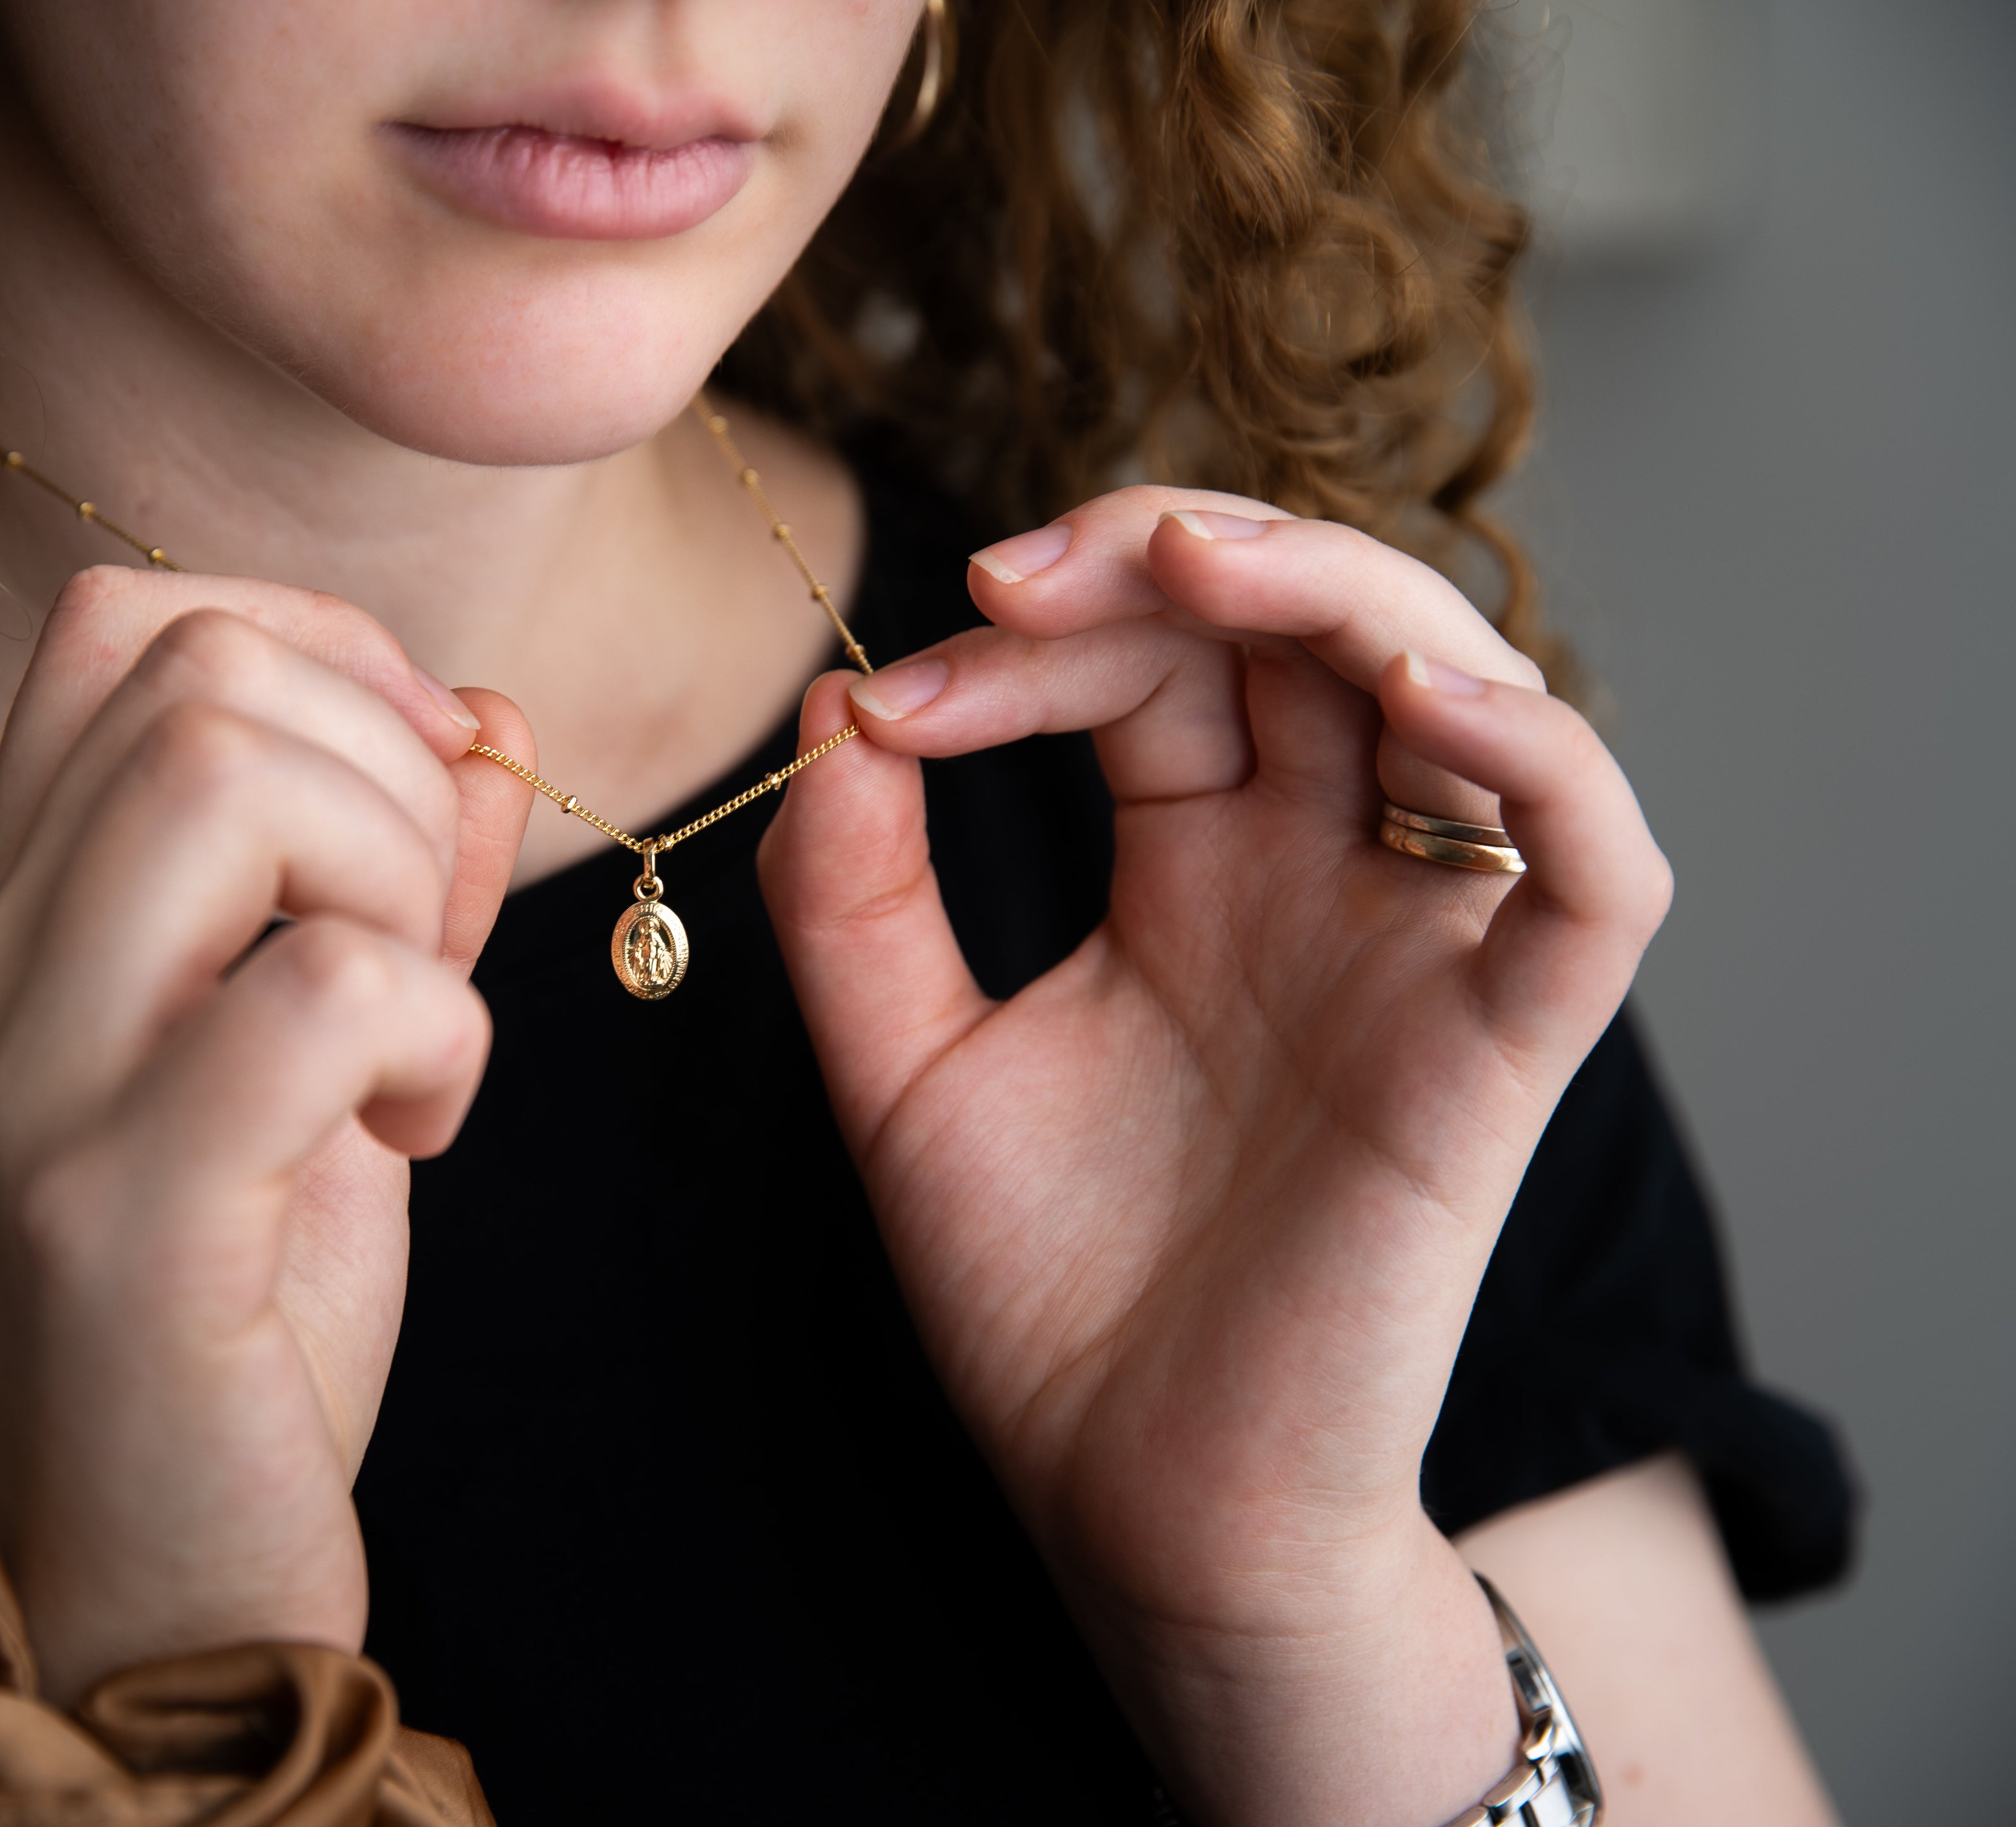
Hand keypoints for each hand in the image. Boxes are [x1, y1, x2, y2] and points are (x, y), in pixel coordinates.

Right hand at [0, 567, 531, 1701]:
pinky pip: (321, 989)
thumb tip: (489, 717)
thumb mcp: (323, 1066)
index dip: (315, 647)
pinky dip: (435, 1038)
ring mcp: (33, 1086)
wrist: (150, 1586)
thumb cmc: (239, 1320)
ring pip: (230, 778)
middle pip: (196, 673)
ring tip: (408, 1039)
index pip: (117, 625)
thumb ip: (393, 883)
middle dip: (383, 770)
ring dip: (397, 882)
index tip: (415, 782)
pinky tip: (415, 1137)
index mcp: (18, 927)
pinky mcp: (120, 1208)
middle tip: (420, 944)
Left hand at [757, 491, 1672, 1820]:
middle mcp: (1320, 879)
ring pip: (1458, 688)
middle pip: (1308, 628)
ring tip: (1201, 567)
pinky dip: (1539, 758)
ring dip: (1343, 590)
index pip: (1151, 667)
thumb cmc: (1040, 1295)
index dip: (1033, 642)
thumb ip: (855, 899)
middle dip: (1176, 556)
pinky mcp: (1503, 1047)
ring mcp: (1417, 950)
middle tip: (1030, 571)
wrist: (1134, 1498)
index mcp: (1194, 866)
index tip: (891, 703)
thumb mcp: (905, 1070)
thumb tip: (828, 714)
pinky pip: (1593, 868)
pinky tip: (1416, 702)